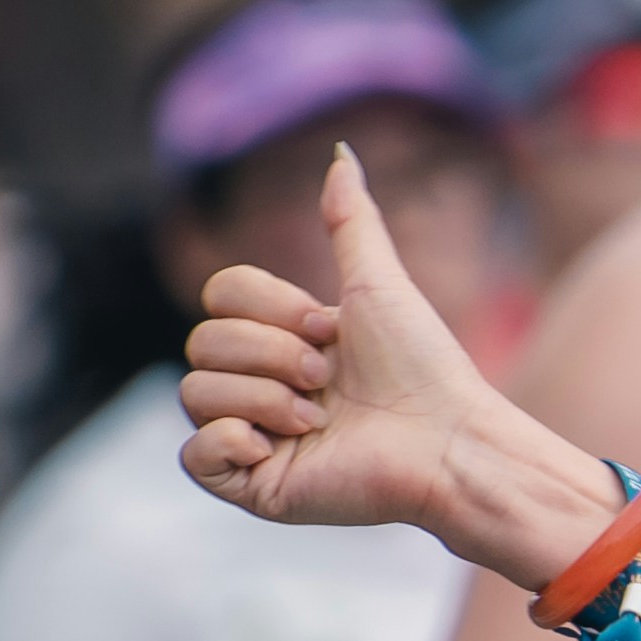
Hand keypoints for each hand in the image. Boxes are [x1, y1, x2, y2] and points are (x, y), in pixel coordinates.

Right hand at [184, 146, 555, 567]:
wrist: (448, 443)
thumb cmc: (424, 367)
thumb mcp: (378, 282)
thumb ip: (351, 221)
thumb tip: (341, 154)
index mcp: (281, 338)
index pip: (221, 295)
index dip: (270, 306)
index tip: (331, 328)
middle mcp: (259, 385)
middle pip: (201, 341)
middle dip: (271, 353)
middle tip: (329, 378)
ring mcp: (252, 436)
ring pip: (194, 392)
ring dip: (265, 397)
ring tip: (319, 418)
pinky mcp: (251, 486)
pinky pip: (192, 456)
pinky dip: (230, 442)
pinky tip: (276, 446)